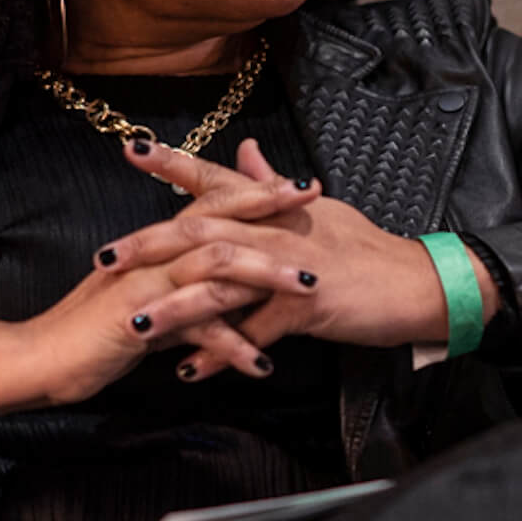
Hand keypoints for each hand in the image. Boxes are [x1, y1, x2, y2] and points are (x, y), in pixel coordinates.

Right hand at [0, 144, 322, 423]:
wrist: (40, 360)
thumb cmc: (91, 333)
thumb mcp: (145, 299)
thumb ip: (182, 284)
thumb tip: (223, 282)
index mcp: (155, 246)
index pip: (210, 204)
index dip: (255, 190)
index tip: (300, 183)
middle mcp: (152, 255)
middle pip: (218, 219)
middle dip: (270, 210)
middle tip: (315, 201)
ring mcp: (144, 284)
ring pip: (213, 264)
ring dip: (265, 275)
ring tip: (308, 288)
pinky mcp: (137, 321)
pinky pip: (194, 329)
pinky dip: (231, 347)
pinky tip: (261, 365)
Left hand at [96, 141, 500, 379]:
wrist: (417, 283)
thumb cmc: (365, 250)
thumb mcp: (317, 211)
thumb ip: (272, 183)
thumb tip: (246, 150)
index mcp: (275, 207)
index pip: (216, 178)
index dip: (173, 163)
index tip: (130, 150)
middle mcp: (276, 229)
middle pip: (202, 230)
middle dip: (149, 245)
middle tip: (103, 258)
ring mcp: (290, 266)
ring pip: (222, 282)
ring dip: (175, 306)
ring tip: (134, 324)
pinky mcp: (307, 305)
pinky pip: (255, 332)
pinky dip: (222, 353)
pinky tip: (192, 370)